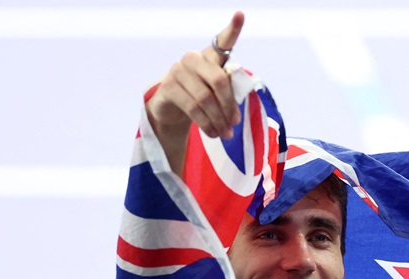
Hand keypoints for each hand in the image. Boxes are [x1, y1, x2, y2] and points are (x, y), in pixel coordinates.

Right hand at [146, 11, 244, 141]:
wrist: (172, 109)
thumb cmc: (200, 97)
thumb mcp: (216, 94)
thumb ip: (227, 92)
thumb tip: (235, 111)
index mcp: (210, 57)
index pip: (222, 41)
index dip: (232, 29)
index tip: (240, 14)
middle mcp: (193, 59)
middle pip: (219, 80)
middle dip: (229, 105)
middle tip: (234, 123)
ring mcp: (178, 71)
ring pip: (205, 99)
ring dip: (218, 120)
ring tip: (225, 134)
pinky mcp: (168, 87)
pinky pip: (192, 108)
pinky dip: (206, 123)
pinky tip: (212, 132)